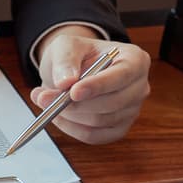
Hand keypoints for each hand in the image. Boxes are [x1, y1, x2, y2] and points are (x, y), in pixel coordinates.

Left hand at [31, 28, 150, 144]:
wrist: (73, 71)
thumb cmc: (76, 56)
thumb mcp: (66, 46)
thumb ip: (65, 60)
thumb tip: (65, 81)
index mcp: (135, 60)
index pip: (122, 76)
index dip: (98, 86)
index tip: (73, 91)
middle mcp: (138, 86)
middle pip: (111, 104)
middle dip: (74, 104)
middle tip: (43, 97)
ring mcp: (131, 110)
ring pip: (99, 122)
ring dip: (67, 115)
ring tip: (45, 101)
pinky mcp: (118, 129)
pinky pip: (93, 136)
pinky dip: (71, 128)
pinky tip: (57, 115)